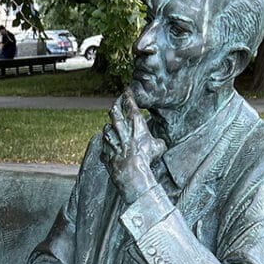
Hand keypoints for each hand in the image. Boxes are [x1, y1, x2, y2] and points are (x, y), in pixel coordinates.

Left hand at [100, 89, 165, 204]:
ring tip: (109, 127)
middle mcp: (122, 130)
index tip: (127, 91)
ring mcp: (112, 142)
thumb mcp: (158, 147)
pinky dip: (106, 148)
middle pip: (115, 114)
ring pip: (106, 130)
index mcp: (135, 125)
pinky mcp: (107, 154)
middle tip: (115, 104)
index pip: (130, 105)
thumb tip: (159, 144)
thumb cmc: (147, 159)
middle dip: (115, 107)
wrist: (132, 172)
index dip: (128, 97)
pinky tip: (107, 148)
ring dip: (108, 128)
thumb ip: (157, 142)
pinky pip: (104, 149)